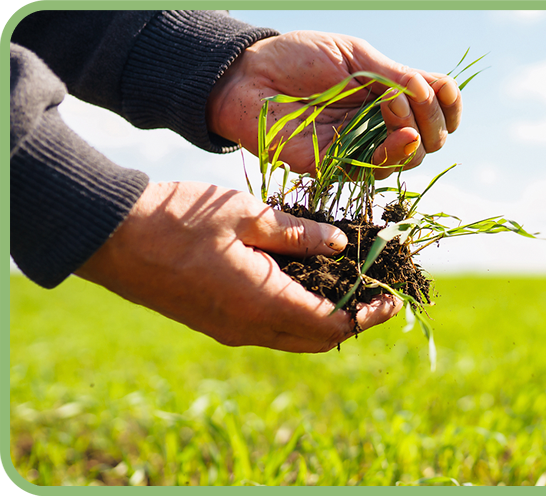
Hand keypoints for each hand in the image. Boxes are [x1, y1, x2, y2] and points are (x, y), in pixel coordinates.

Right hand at [75, 182, 401, 351]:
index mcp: (262, 302)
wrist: (113, 237)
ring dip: (325, 318)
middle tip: (373, 291)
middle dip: (352, 320)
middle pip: (318, 339)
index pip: (333, 325)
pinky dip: (297, 313)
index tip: (391, 297)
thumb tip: (343, 243)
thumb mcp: (245, 214)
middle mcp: (249, 327)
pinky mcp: (216, 322)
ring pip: (294, 337)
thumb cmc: (178, 219)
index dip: (368, 314)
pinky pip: (270, 328)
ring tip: (345, 283)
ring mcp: (230, 329)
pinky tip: (304, 280)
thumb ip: (298, 232)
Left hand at [207, 31, 461, 179]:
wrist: (249, 76)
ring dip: (416, 137)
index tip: (447, 96)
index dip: (449, 106)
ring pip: (406, 159)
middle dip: (433, 123)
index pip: (432, 108)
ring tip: (400, 112)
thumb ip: (393, 74)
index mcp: (385, 94)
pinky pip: (374, 171)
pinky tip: (400, 135)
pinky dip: (393, 154)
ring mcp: (357, 146)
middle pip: (427, 138)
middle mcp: (376, 124)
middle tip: (414, 102)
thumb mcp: (353, 54)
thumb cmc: (297, 57)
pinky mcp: (335, 166)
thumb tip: (431, 92)